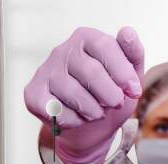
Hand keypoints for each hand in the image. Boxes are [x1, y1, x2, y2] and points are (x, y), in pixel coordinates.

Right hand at [24, 26, 143, 163]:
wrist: (92, 126)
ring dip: (94, 111)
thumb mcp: (130, 75)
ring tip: (98, 112)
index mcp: (87, 38)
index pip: (104, 47)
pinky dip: (74, 121)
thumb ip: (133, 53)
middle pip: (91, 72)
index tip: (134, 91)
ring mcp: (46, 71)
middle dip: (111, 95)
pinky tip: (79, 118)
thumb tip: (128, 32)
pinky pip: (56, 111)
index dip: (123, 73)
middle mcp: (63, 50)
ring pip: (74, 94)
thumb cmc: (111, 94)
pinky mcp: (33, 93)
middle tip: (116, 104)